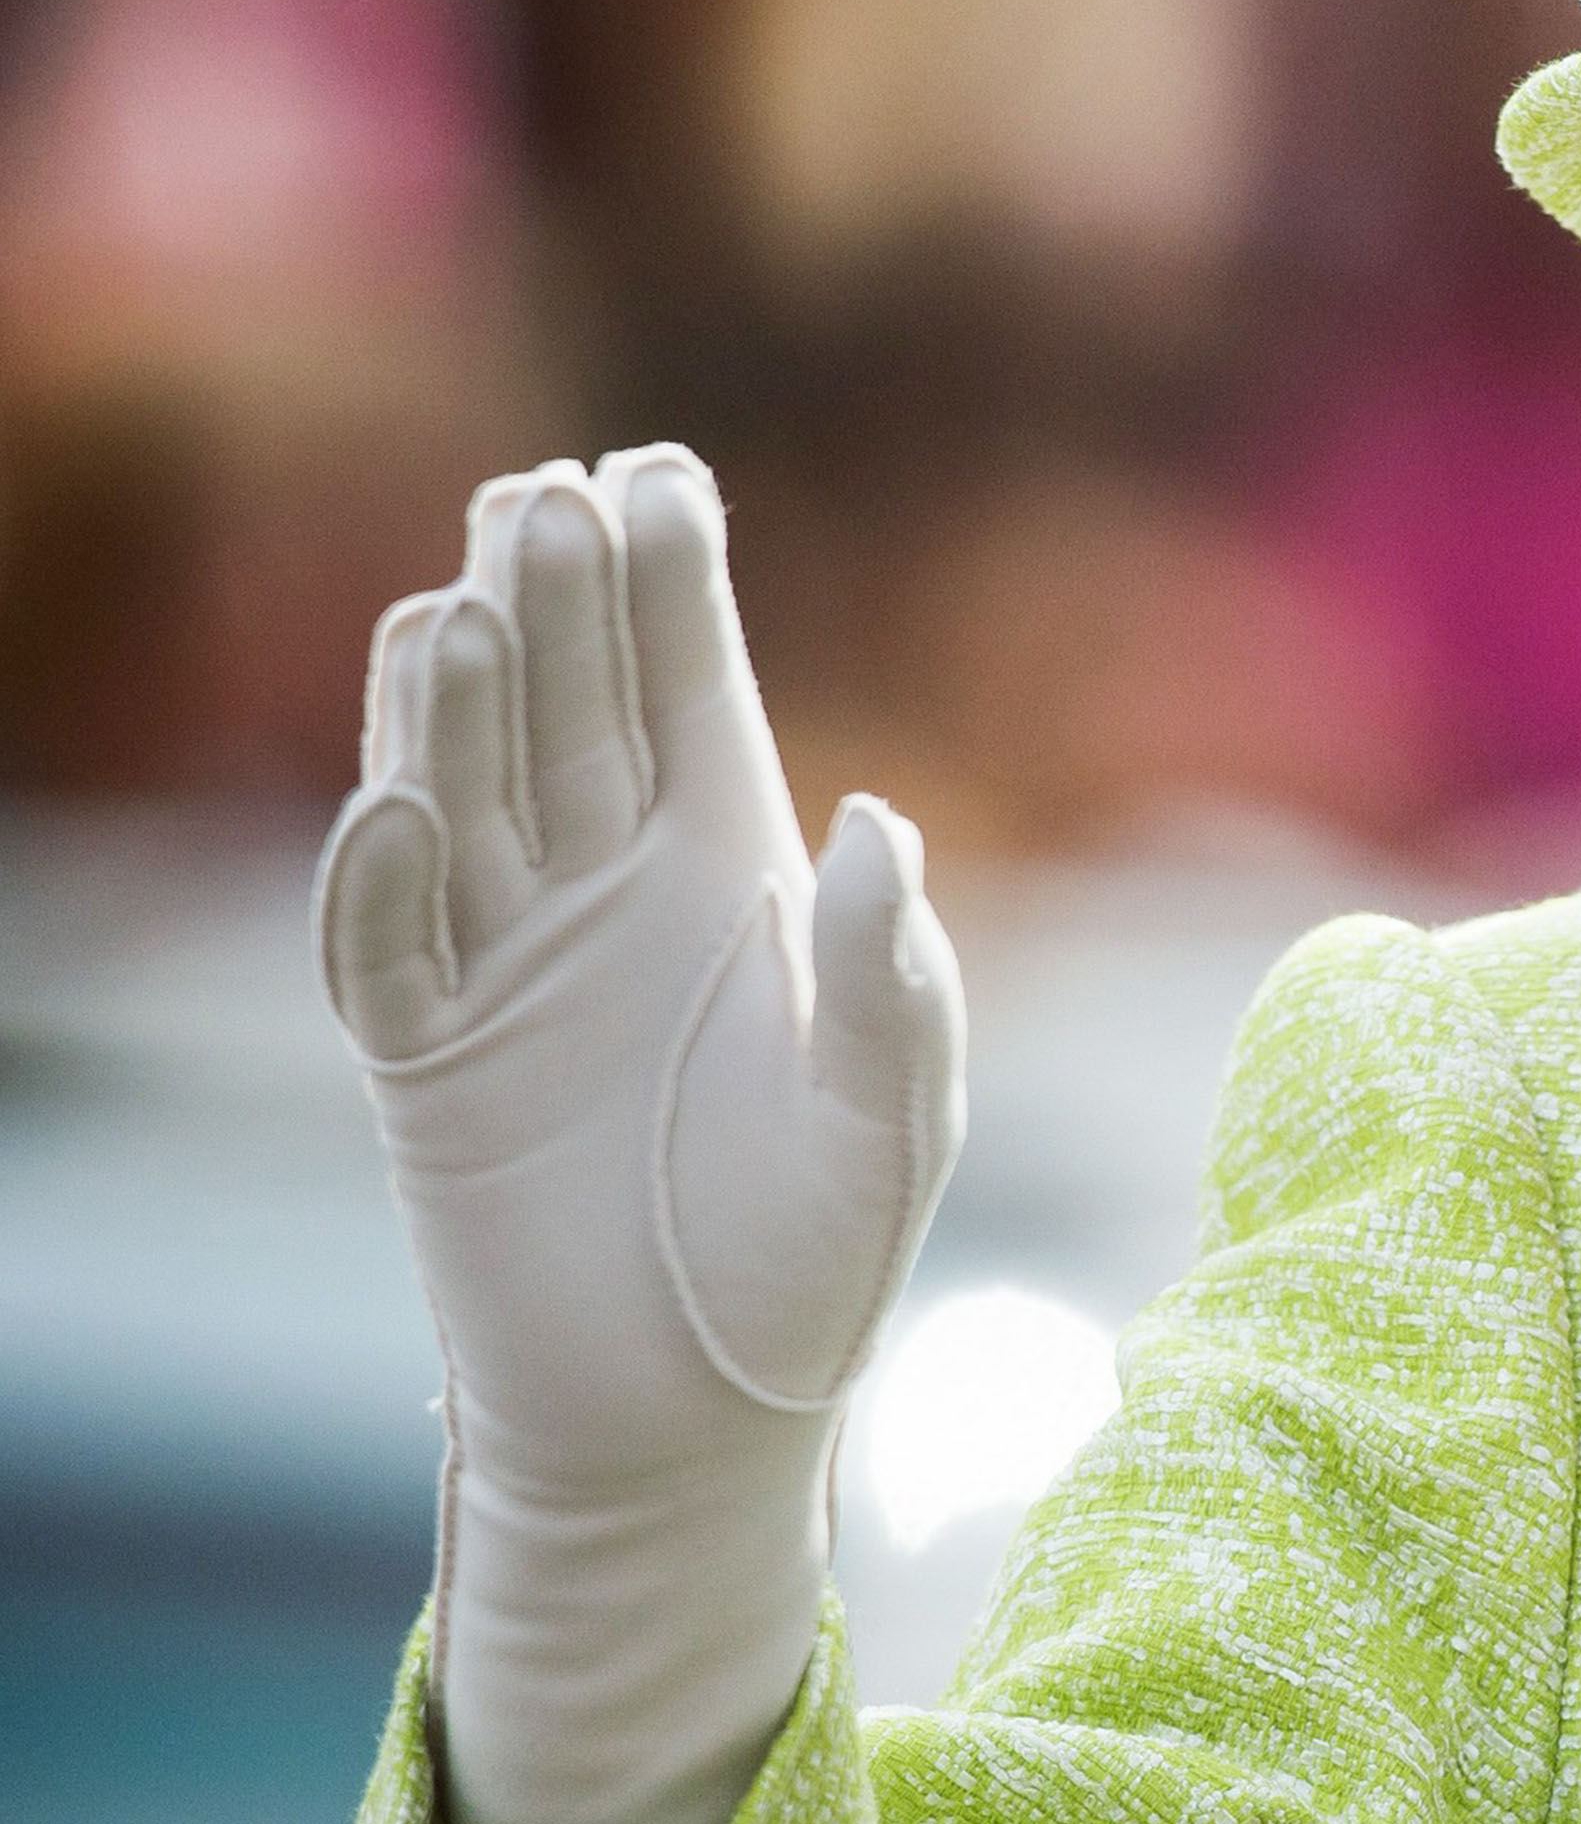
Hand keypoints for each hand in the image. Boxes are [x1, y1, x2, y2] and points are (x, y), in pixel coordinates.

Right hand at [322, 446, 962, 1823]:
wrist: (698, 1415)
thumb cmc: (818, 1253)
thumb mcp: (890, 1114)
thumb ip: (891, 976)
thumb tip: (880, 822)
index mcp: (734, 874)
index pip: (692, 695)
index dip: (674, 587)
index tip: (659, 472)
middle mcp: (611, 893)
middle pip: (570, 715)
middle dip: (560, 606)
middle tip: (547, 495)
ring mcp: (508, 969)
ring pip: (464, 799)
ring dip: (460, 707)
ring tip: (470, 601)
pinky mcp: (426, 1066)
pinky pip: (385, 955)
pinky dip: (380, 881)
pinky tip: (397, 804)